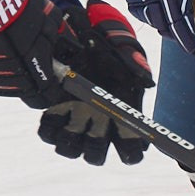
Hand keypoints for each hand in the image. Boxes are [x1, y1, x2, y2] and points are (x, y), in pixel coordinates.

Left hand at [39, 2, 153, 165]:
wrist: (85, 40)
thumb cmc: (110, 52)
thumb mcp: (126, 56)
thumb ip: (137, 65)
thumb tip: (146, 81)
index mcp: (120, 119)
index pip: (130, 151)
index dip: (130, 152)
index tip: (125, 136)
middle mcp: (98, 126)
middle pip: (95, 155)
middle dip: (94, 146)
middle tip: (94, 122)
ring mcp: (75, 123)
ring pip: (70, 150)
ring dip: (69, 138)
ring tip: (71, 115)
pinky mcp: (54, 114)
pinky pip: (48, 133)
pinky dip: (48, 126)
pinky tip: (54, 108)